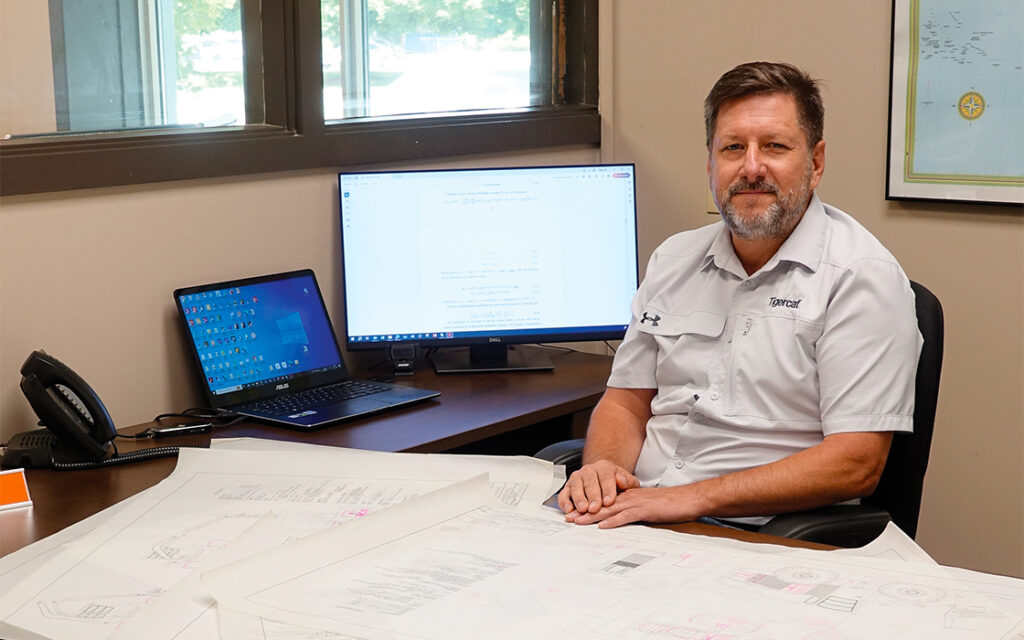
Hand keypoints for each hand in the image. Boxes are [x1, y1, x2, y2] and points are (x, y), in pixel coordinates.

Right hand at [558, 460, 639, 519]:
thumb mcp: (627, 481)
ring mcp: (576, 479)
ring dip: (579, 499)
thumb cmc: (615, 483)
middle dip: (592, 496)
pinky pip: (564, 494)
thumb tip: (621, 480)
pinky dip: (565, 502)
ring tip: (583, 509)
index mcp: (604, 467)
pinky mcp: (567, 488)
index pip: (606, 477)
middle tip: (595, 508)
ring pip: (575, 487)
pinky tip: (569, 510)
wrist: (603, 479)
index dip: (607, 490)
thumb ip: (628, 481)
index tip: (609, 501)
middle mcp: (588, 471)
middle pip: (589, 482)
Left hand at [569, 486, 698, 528]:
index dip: (587, 507)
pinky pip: (626, 516)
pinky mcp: (645, 510)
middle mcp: (629, 497)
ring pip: (609, 509)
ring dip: (592, 516)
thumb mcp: (647, 507)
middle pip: (601, 504)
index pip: (603, 502)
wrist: (687, 499)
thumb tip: (620, 519)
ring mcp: (636, 502)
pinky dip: (613, 521)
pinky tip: (602, 526)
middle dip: (584, 511)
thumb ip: (633, 511)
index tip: (573, 514)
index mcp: (628, 496)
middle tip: (567, 518)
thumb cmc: (669, 504)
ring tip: (577, 521)